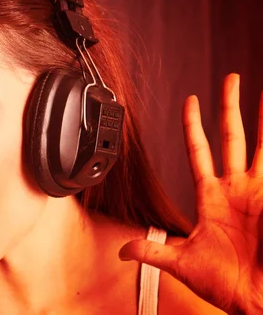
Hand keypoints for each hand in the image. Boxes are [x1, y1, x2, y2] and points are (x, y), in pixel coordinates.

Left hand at [119, 73, 262, 313]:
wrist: (254, 301)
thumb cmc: (223, 283)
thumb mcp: (182, 264)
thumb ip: (152, 251)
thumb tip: (121, 250)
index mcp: (211, 196)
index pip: (199, 150)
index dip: (193, 125)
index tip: (190, 101)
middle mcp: (236, 188)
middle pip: (232, 136)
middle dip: (230, 107)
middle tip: (229, 78)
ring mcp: (259, 192)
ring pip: (260, 144)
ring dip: (262, 118)